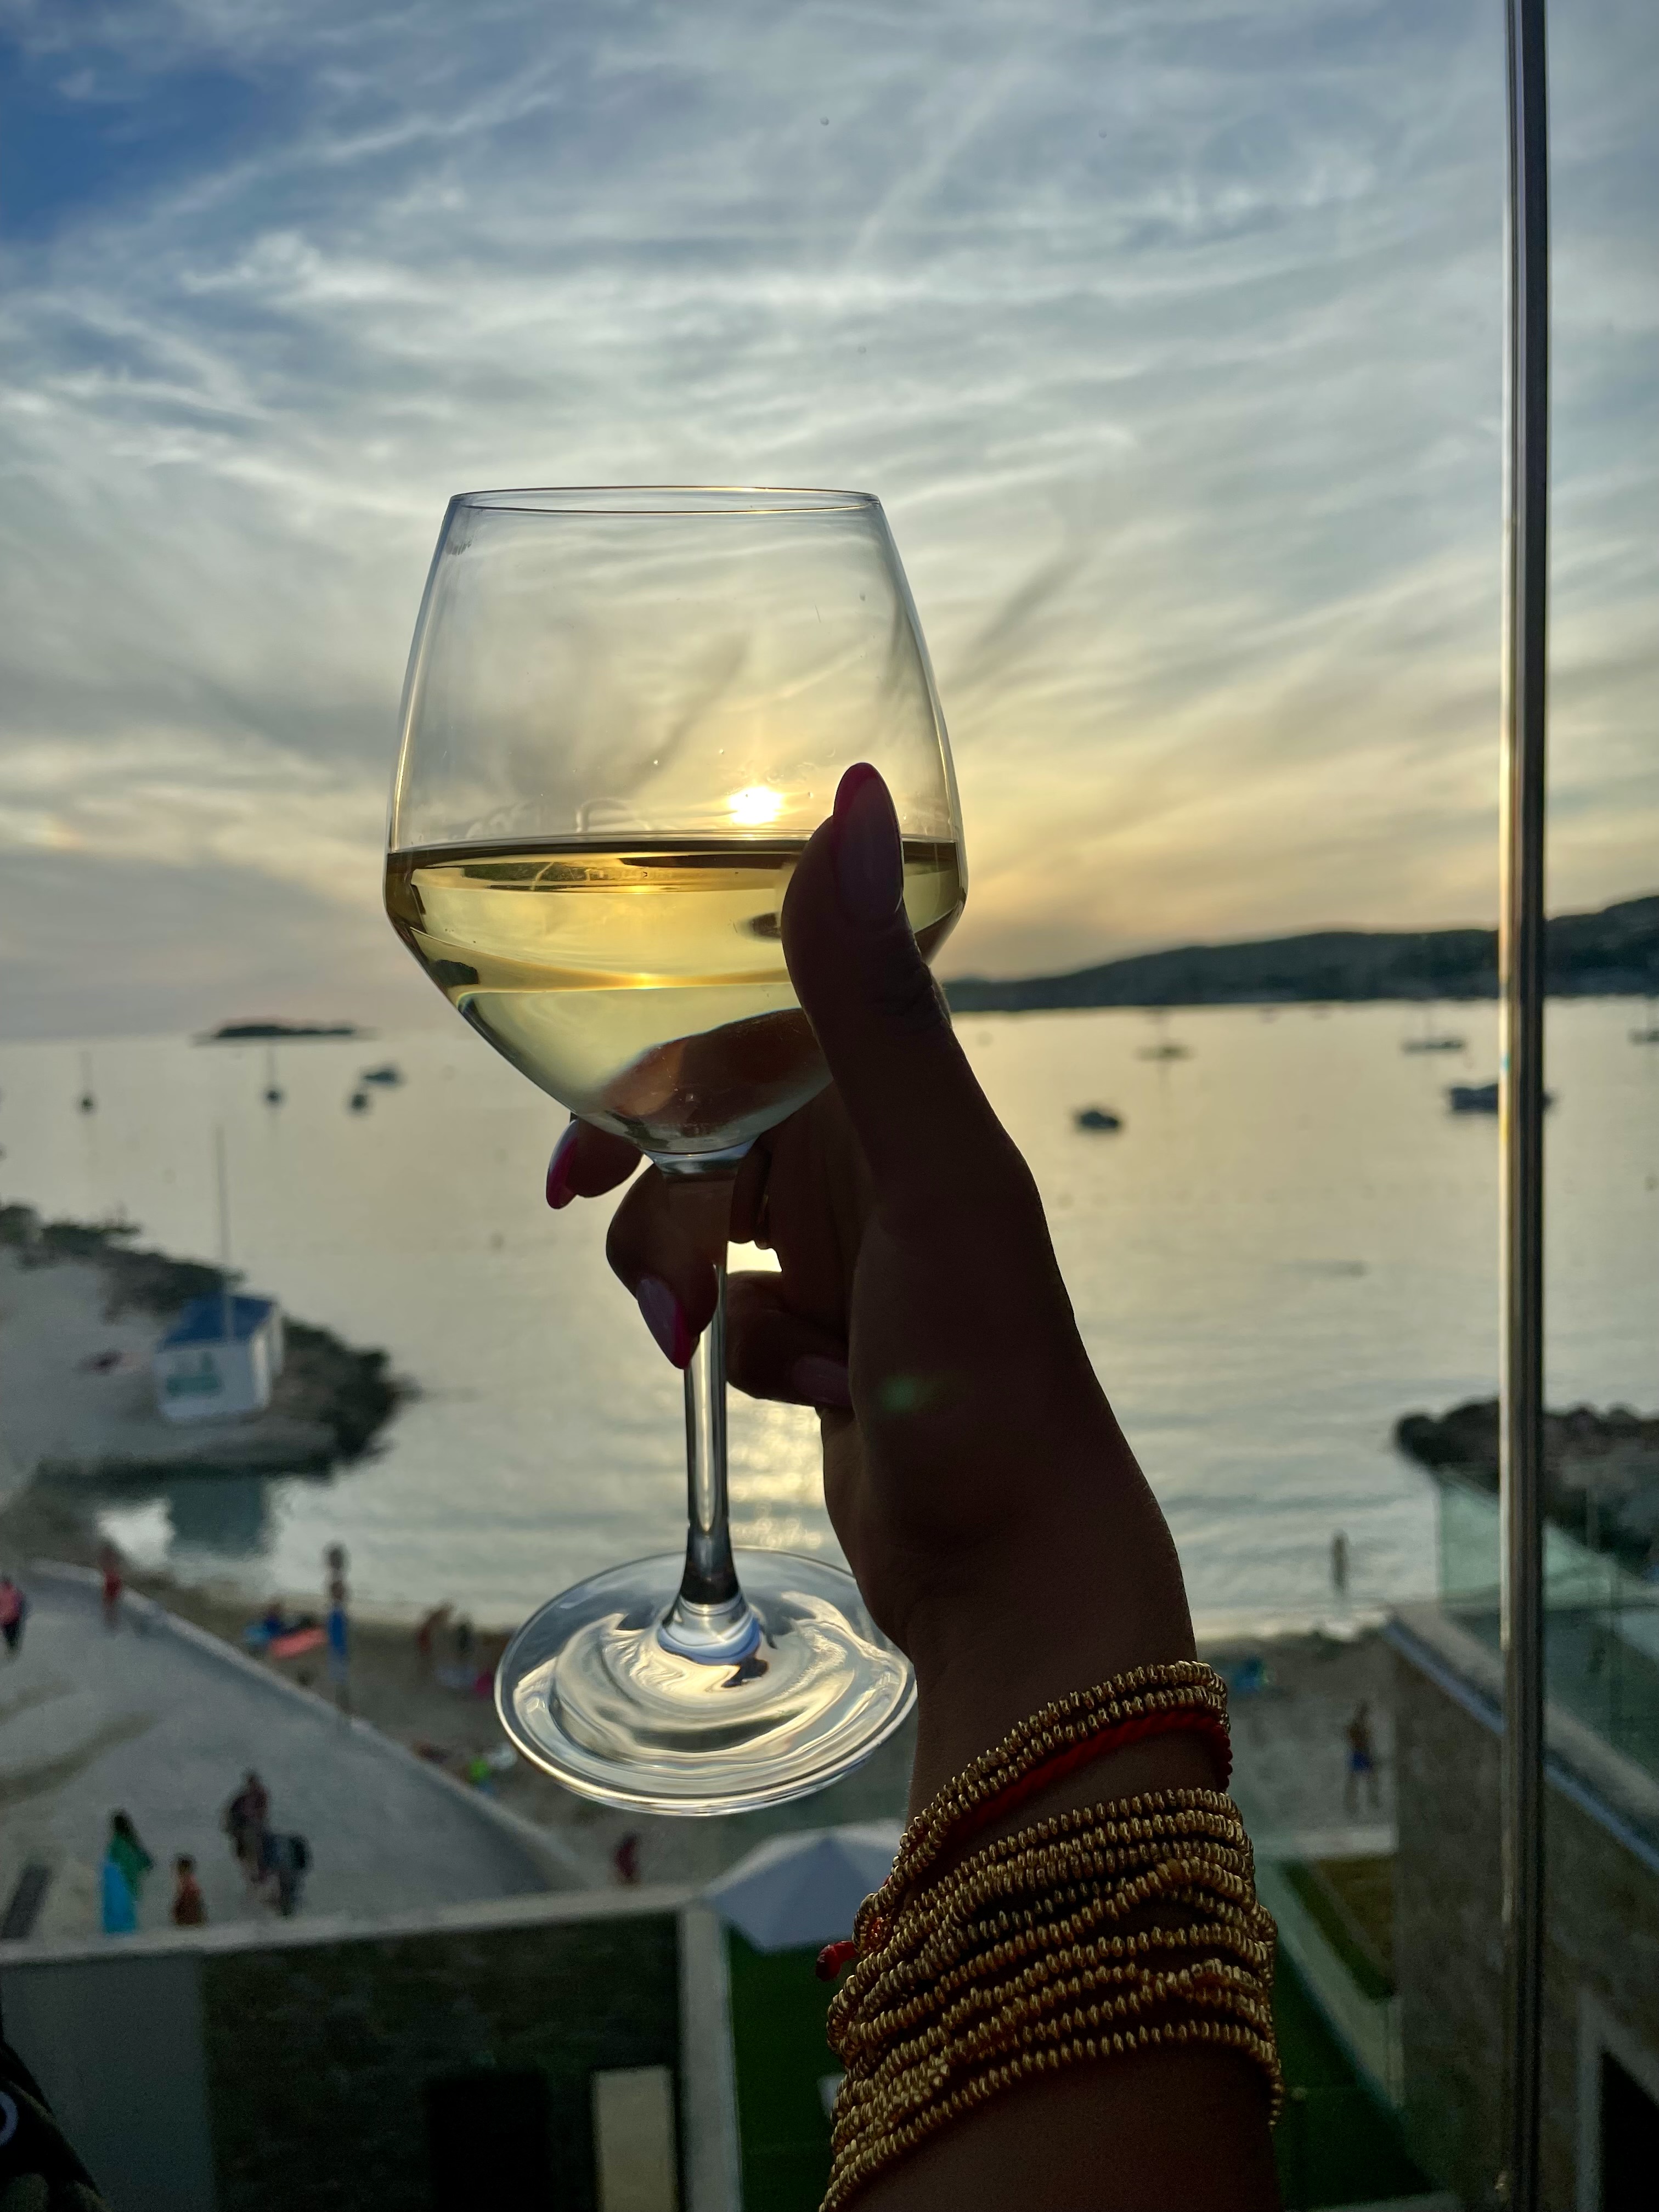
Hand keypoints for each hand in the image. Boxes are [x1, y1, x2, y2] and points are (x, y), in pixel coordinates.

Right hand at [546, 765, 1202, 1804]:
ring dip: (687, 1288)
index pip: (740, 1045)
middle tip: (647, 1292)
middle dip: (659, 1213)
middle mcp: (881, 1168)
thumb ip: (868, 997)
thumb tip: (845, 791)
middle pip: (708, 1143)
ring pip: (712, 1229)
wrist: (1015, 1568)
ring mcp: (859, 1260)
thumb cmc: (985, 1370)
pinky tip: (799, 1398)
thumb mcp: (922, 1174)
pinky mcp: (837, 1346)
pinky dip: (741, 1354)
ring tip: (708, 1355)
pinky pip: (740, 1318)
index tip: (577, 1163)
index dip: (647, 1089)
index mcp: (902, 1108)